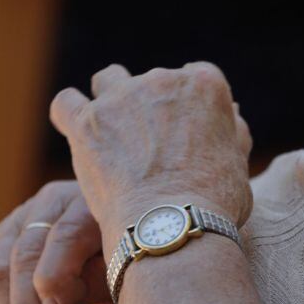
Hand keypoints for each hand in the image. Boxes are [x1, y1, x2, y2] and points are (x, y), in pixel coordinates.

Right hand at [0, 181, 110, 303]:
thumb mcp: (119, 270)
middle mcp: (51, 203)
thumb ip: (89, 283)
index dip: (54, 278)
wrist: (110, 239)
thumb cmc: (122, 258)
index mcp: (88, 203)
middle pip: (24, 253)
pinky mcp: (2, 238)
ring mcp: (21, 217)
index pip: (64, 236)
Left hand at [50, 63, 253, 257]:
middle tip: (151, 147)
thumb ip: (232, 132)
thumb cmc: (213, 202)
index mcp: (205, 85)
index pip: (195, 77)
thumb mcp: (237, 163)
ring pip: (109, 80)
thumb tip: (231, 112)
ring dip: (109, 98)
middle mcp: (163, 80)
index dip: (188, 104)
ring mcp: (121, 98)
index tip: (183, 129)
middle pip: (152, 82)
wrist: (171, 226)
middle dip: (151, 108)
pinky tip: (75, 130)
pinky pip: (66, 102)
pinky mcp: (86, 121)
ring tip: (111, 131)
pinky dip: (69, 114)